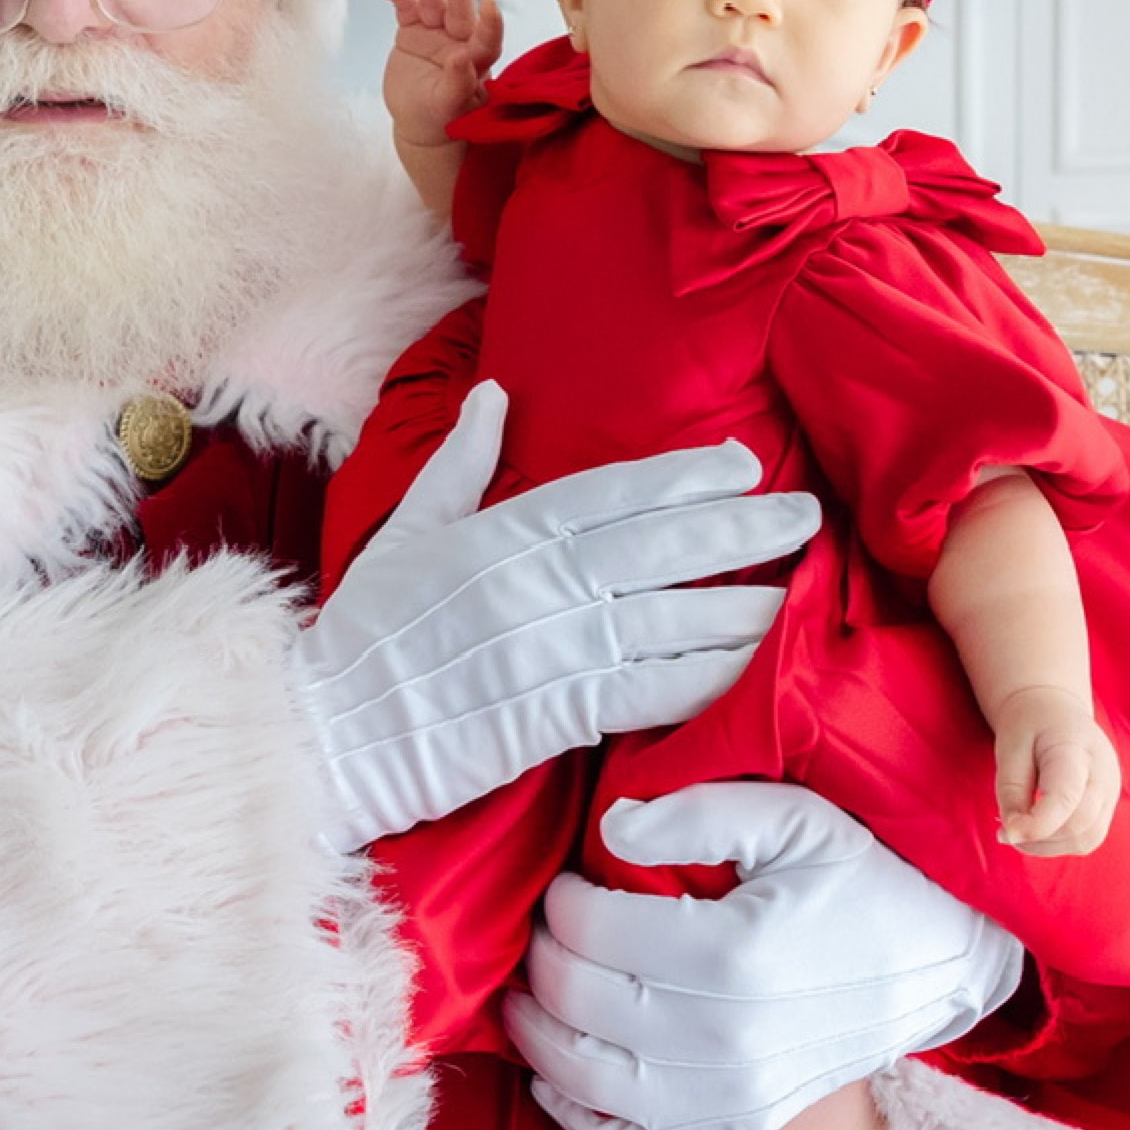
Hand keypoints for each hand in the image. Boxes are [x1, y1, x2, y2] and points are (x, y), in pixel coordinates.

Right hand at [296, 382, 820, 854]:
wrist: (324, 734)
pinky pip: (649, 690)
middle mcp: (530, 581)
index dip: (683, 477)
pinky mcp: (551, 715)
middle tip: (805, 515)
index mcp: (498, 531)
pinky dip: (705, 678)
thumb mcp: (402, 534)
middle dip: (740, 528)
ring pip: (667, 617)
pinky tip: (753, 668)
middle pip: (658, 546)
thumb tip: (493, 395)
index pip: (611, 493)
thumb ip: (457, 466)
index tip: (743, 464)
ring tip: (801, 592)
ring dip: (741, 606)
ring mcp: (545, 647)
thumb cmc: (360, 639)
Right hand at [380, 0, 504, 160]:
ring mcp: (436, 32)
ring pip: (432, 3)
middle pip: (460, 11)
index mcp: (479, 59)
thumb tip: (460, 58)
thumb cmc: (442, 118)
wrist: (417, 121)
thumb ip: (458, 83)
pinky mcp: (412, 29)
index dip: (490, 21)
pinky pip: (406, 8)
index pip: (489, 37)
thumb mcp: (450, 106)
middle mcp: (461, 39)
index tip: (489, 3)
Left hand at [504, 783, 1023, 1129]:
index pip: (596, 931)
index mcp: (734, 954)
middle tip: (542, 929)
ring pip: (589, 1079)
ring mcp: (731, 1096)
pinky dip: (575, 1114)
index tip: (567, 882)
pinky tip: (553, 1076)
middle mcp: (725, 1037)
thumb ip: (697, 812)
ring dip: (537, 1037)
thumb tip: (611, 829)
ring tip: (525, 997)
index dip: (562, 903)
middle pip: (582, 1002)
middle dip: (542, 959)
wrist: (939, 965)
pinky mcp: (738, 1127)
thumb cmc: (864, 880)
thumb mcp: (793, 818)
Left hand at [992, 685, 1119, 855]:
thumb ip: (1011, 791)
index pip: (1066, 796)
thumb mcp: (1009, 748)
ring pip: (1087, 838)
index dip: (1037, 824)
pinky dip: (1059, 842)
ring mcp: (1111, 790)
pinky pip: (1088, 837)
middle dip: (1039, 839)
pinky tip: (1036, 830)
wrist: (1056, 711)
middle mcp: (1103, 771)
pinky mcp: (1108, 805)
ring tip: (1019, 831)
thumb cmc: (1028, 727)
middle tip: (1005, 832)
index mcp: (1075, 747)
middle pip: (1080, 823)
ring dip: (1049, 846)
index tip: (1005, 834)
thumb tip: (1012, 835)